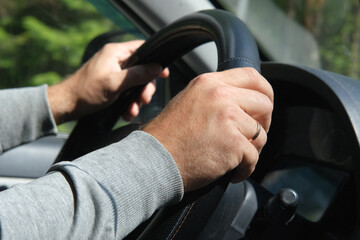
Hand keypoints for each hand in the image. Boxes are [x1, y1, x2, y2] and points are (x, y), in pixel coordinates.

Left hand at [47, 40, 168, 123]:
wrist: (67, 105)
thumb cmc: (87, 92)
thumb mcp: (114, 83)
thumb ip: (137, 74)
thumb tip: (158, 68)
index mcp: (116, 53)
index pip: (143, 49)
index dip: (155, 61)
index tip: (164, 74)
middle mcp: (116, 60)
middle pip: (142, 70)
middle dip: (145, 87)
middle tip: (144, 100)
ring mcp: (114, 72)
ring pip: (136, 83)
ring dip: (136, 99)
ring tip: (132, 111)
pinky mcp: (112, 84)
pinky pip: (127, 91)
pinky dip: (129, 102)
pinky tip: (127, 113)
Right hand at [143, 68, 272, 191]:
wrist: (153, 160)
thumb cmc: (168, 136)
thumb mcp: (189, 101)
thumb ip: (215, 96)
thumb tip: (243, 102)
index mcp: (209, 83)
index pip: (251, 75)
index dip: (264, 92)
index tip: (263, 107)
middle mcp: (220, 95)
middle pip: (264, 103)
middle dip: (264, 123)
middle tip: (251, 138)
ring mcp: (228, 118)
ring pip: (261, 134)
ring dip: (252, 150)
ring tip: (234, 159)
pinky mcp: (233, 143)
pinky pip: (254, 157)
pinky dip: (246, 168)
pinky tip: (231, 172)